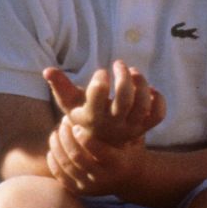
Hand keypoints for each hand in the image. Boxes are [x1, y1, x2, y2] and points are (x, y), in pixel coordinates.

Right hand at [44, 61, 164, 146]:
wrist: (101, 143)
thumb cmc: (84, 115)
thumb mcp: (69, 102)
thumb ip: (59, 85)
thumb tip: (48, 70)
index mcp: (92, 117)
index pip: (98, 95)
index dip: (101, 80)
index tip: (101, 73)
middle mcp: (113, 124)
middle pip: (126, 99)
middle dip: (124, 76)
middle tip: (119, 64)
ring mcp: (131, 127)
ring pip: (143, 104)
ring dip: (141, 83)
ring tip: (133, 72)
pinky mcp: (144, 127)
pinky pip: (158, 114)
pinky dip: (158, 99)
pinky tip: (148, 89)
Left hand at [45, 118, 144, 197]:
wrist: (130, 177)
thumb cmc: (125, 147)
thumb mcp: (126, 134)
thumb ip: (113, 120)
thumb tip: (100, 92)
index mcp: (117, 163)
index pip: (97, 149)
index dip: (83, 135)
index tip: (75, 123)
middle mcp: (105, 178)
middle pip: (77, 156)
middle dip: (66, 137)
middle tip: (63, 122)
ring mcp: (91, 186)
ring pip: (67, 165)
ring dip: (58, 145)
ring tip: (57, 131)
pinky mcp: (80, 191)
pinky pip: (60, 175)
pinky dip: (54, 159)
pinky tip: (53, 147)